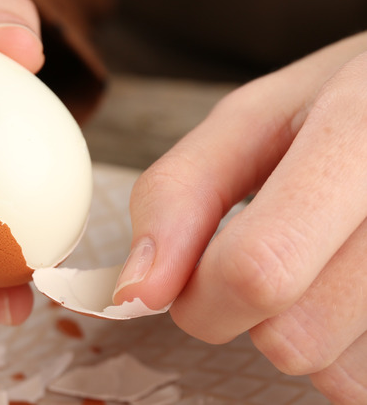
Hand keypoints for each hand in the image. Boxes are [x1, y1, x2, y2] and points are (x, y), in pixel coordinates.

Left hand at [113, 31, 366, 402]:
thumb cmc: (336, 103)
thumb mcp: (248, 120)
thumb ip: (178, 195)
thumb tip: (136, 292)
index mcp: (356, 133)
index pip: (260, 265)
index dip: (200, 297)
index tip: (181, 287)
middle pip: (293, 335)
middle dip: (241, 313)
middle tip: (259, 256)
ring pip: (331, 367)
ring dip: (296, 329)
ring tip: (317, 259)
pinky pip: (361, 378)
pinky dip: (340, 345)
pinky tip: (345, 282)